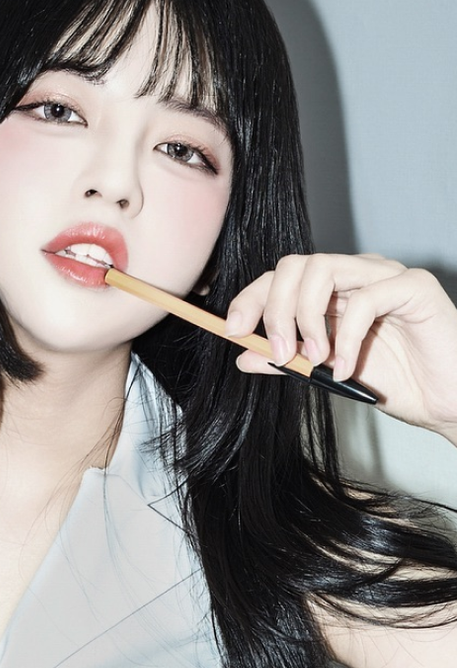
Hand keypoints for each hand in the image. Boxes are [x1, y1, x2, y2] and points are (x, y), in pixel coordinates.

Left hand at [225, 253, 456, 443]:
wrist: (447, 402)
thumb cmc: (394, 381)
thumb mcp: (324, 372)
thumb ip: (286, 360)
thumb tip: (242, 356)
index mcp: (331, 289)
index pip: (280, 277)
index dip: (250, 298)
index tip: (232, 329)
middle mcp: (354, 274)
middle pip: (294, 266)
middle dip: (274, 308)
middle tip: (277, 350)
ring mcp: (384, 275)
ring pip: (323, 270)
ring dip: (305, 318)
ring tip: (314, 359)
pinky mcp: (414, 286)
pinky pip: (366, 299)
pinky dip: (346, 337)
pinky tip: (347, 367)